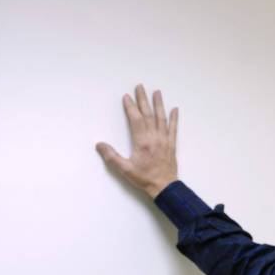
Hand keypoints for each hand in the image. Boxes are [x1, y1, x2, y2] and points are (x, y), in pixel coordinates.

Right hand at [96, 84, 178, 198]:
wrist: (164, 187)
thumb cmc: (144, 178)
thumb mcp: (124, 169)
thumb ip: (111, 156)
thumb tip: (99, 144)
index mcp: (142, 142)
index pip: (136, 120)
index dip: (131, 107)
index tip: (127, 97)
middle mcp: (154, 138)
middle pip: (148, 115)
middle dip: (143, 100)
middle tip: (140, 87)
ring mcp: (164, 140)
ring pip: (161, 118)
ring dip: (159, 104)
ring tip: (157, 92)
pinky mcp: (172, 145)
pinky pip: (174, 129)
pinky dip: (174, 119)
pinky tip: (175, 109)